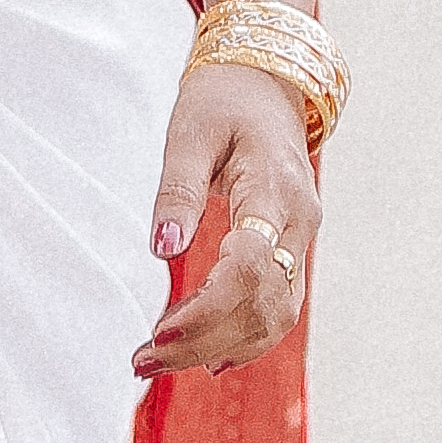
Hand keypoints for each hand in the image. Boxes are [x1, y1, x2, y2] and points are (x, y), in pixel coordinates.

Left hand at [137, 61, 319, 383]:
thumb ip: (177, 191)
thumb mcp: (189, 133)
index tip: (158, 332)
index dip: (207, 310)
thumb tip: (162, 251)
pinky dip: (246, 338)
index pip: (250, 268)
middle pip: (263, 305)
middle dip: (203, 341)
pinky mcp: (291, 249)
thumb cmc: (223, 101)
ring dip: (222, 348)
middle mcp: (297, 222)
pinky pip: (279, 307)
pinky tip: (208, 358)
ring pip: (276, 316)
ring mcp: (300, 238)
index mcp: (273, 190)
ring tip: (161, 360)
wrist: (265, 82)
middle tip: (141, 360)